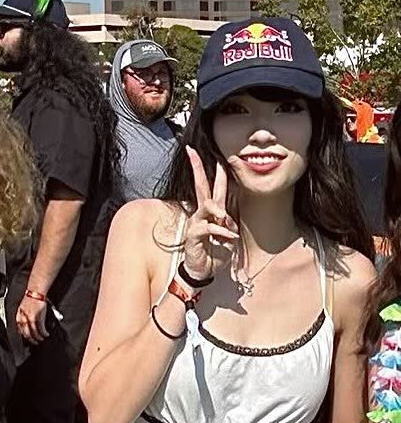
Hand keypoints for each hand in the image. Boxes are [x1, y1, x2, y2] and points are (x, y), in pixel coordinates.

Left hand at [16, 294, 48, 344]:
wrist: (35, 292)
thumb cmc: (31, 299)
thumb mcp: (23, 309)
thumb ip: (24, 318)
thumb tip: (27, 326)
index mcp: (19, 317)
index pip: (20, 330)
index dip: (24, 337)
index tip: (28, 339)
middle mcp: (23, 319)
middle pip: (26, 334)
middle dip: (31, 340)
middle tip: (35, 342)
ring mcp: (30, 318)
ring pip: (34, 332)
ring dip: (38, 338)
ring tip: (41, 339)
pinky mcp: (38, 317)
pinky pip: (41, 329)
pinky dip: (44, 333)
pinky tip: (46, 334)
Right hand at [184, 148, 238, 282]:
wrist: (203, 270)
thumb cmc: (214, 252)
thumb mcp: (228, 236)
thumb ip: (229, 223)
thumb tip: (228, 216)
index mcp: (211, 212)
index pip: (211, 187)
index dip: (213, 172)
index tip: (217, 157)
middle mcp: (202, 214)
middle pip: (200, 186)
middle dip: (197, 168)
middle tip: (192, 152)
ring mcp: (196, 223)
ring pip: (206, 205)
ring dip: (218, 209)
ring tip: (225, 217)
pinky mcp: (194, 235)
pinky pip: (208, 227)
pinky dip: (220, 230)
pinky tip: (228, 236)